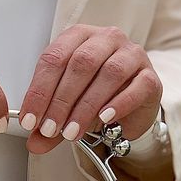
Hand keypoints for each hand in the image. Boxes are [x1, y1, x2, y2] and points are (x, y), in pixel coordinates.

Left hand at [18, 24, 161, 154]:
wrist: (131, 108)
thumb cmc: (96, 97)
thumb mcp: (66, 109)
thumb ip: (50, 123)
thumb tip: (35, 143)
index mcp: (79, 37)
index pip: (54, 58)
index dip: (39, 90)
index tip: (30, 119)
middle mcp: (106, 39)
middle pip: (81, 63)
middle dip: (61, 100)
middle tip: (50, 128)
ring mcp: (132, 54)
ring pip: (109, 72)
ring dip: (86, 106)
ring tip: (73, 131)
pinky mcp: (150, 77)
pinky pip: (137, 86)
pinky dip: (119, 104)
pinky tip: (105, 119)